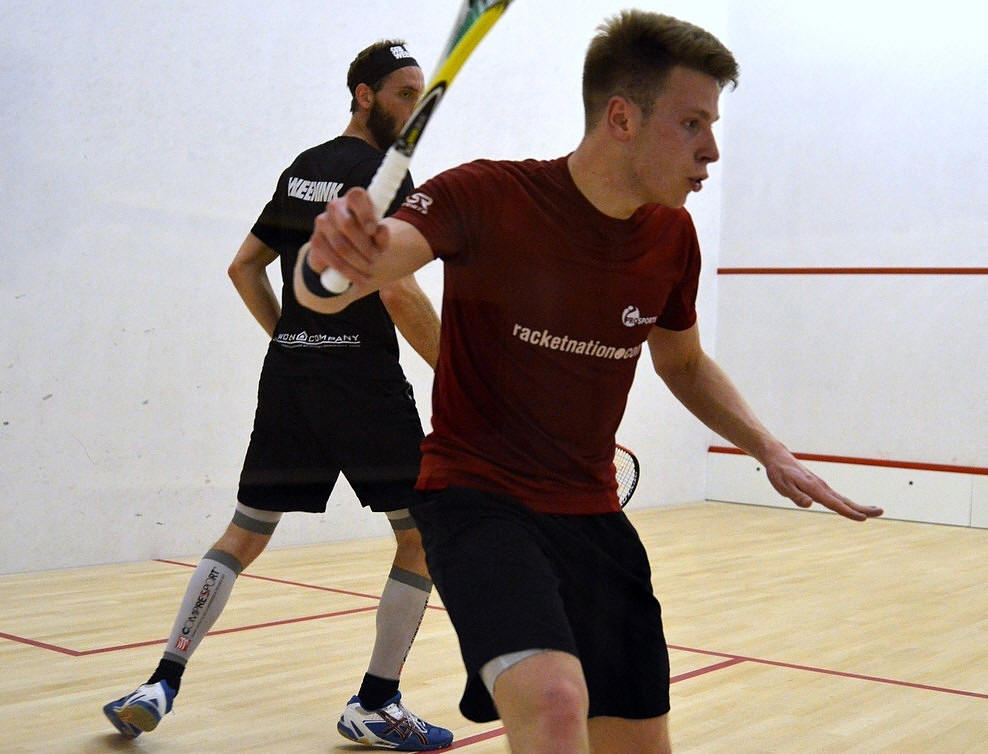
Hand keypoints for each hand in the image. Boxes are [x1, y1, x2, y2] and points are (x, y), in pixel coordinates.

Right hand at [306, 188, 389, 285]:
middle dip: (365, 246)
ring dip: (359, 262)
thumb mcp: (378, 239)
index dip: (365, 213)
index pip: (356, 196)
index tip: (373, 230)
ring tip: (371, 271)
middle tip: (376, 259)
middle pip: (347, 224)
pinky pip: (333, 259)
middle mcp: (335, 206)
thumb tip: (380, 230)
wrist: (342, 253)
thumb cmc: (366, 240)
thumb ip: (382, 235)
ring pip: (341, 245)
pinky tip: (360, 280)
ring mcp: (322, 222)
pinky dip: (349, 272)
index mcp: (353, 199)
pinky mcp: (315, 241)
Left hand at [763, 451, 882, 521]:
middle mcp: (822, 487)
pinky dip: (848, 503)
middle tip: (881, 512)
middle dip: (862, 508)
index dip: (848, 512)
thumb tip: (809, 504)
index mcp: (814, 489)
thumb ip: (796, 496)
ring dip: (859, 506)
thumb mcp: (782, 486)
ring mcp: (822, 487)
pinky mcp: (820, 487)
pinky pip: (837, 497)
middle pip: (845, 501)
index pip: (834, 503)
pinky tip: (853, 508)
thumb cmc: (779, 473)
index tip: (863, 518)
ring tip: (875, 511)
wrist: (779, 458)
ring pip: (843, 499)